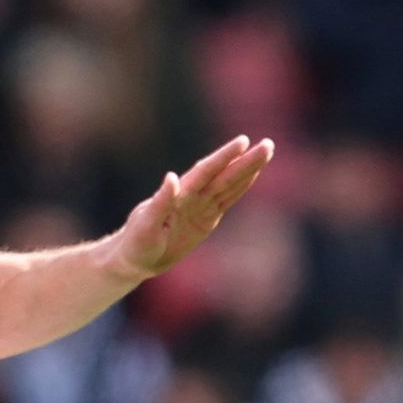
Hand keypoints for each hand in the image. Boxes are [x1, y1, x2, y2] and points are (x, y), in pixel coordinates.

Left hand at [110, 135, 274, 278]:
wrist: (134, 260)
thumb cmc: (135, 243)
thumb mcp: (145, 226)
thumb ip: (160, 202)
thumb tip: (172, 177)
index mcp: (178, 195)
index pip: (204, 172)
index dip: (223, 158)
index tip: (242, 142)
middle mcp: (191, 196)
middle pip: (223, 175)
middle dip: (245, 161)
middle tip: (268, 144)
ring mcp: (200, 206)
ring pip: (229, 185)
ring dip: (248, 169)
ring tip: (266, 152)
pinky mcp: (206, 219)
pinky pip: (227, 200)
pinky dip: (241, 187)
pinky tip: (253, 175)